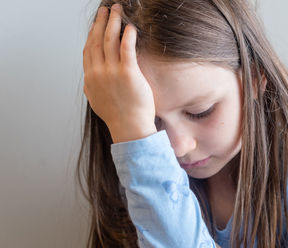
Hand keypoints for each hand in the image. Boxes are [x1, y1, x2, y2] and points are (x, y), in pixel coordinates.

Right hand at [82, 4, 156, 141]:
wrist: (129, 127)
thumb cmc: (116, 116)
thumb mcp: (96, 101)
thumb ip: (91, 87)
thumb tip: (88, 79)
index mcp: (90, 78)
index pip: (88, 49)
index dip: (91, 33)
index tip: (96, 23)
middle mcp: (98, 72)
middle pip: (97, 40)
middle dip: (101, 21)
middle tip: (106, 9)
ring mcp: (112, 72)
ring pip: (110, 40)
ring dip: (113, 22)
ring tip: (118, 10)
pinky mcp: (129, 73)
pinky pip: (127, 48)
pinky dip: (128, 35)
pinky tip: (130, 27)